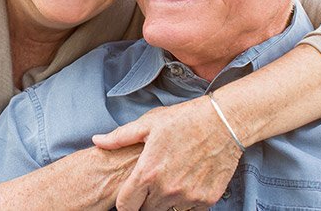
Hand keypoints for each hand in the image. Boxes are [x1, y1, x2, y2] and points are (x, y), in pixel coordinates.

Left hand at [93, 95, 242, 210]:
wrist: (223, 121)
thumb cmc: (184, 119)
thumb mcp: (149, 123)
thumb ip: (120, 136)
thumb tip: (97, 140)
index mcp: (148, 172)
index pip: (125, 206)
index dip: (125, 201)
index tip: (130, 193)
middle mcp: (166, 190)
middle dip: (145, 199)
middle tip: (153, 179)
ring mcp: (188, 197)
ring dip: (165, 200)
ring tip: (171, 176)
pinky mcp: (206, 200)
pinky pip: (189, 209)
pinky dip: (185, 199)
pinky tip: (188, 179)